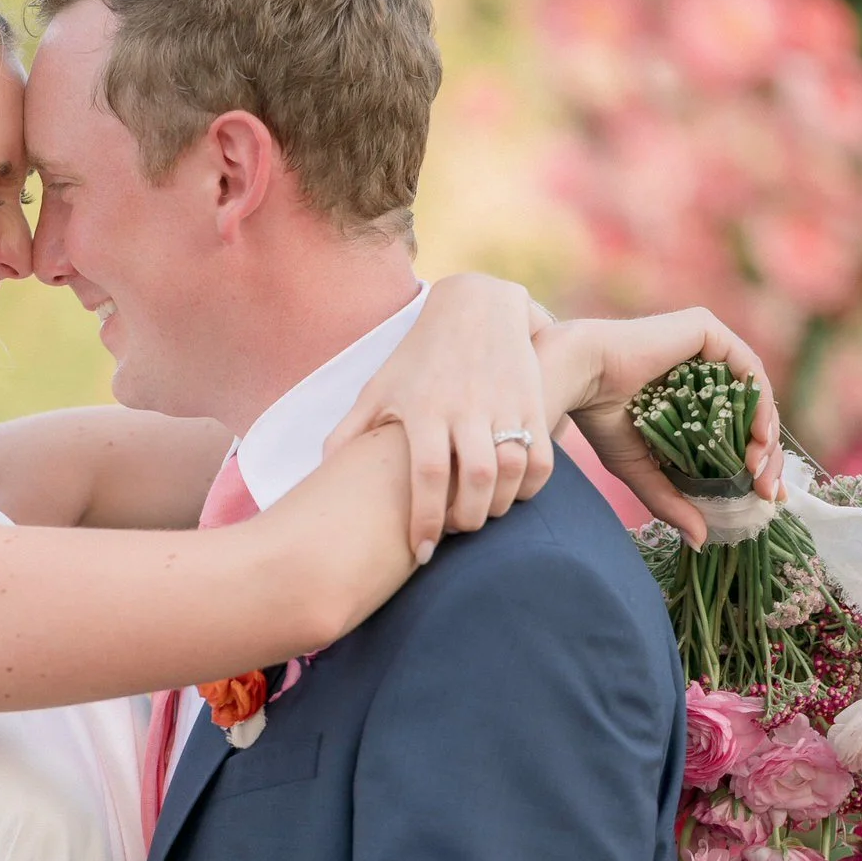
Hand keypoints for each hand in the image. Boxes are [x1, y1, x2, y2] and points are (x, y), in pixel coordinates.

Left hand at [326, 273, 555, 558]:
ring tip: (481, 515)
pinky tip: (511, 495)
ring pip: (510, 469)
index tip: (422, 553)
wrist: (477, 307)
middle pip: (475, 476)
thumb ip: (350, 432)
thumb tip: (321, 472)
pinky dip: (529, 487)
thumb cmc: (418, 358)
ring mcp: (502, 403)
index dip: (425, 519)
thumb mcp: (380, 388)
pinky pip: (539, 458)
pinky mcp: (532, 402)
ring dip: (499, 505)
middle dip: (467, 518)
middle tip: (456, 533)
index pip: (426, 474)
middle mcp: (464, 405)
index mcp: (423, 407)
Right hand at [541, 310, 783, 550]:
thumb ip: (673, 501)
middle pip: (752, 415)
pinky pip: (748, 369)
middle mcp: (701, 370)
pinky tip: (758, 437)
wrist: (579, 378)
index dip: (755, 464)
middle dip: (766, 456)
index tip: (764, 497)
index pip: (735, 431)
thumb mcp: (644, 471)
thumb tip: (700, 543)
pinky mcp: (707, 331)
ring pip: (755, 395)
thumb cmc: (601, 420)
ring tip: (758, 471)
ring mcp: (707, 348)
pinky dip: (759, 404)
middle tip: (765, 491)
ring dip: (766, 436)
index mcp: (689, 398)